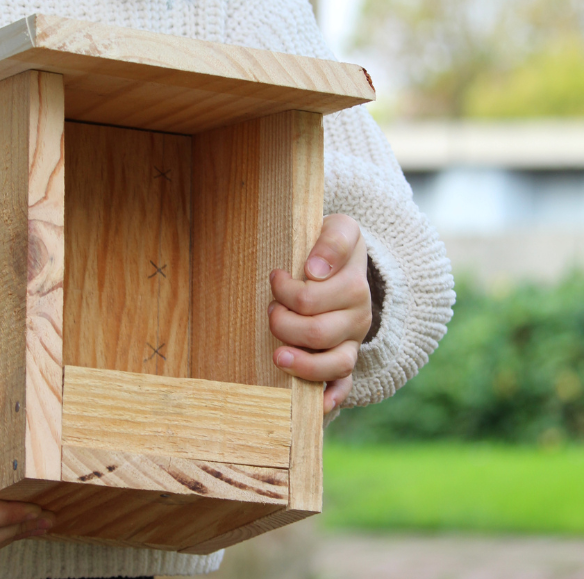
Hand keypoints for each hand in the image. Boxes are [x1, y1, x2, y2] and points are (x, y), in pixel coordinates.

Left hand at [268, 214, 371, 413]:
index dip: (289, 287)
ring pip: (335, 362)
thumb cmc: (327, 248)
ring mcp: (353, 338)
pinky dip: (332, 396)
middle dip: (284, 322)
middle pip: (319, 329)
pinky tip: (317, 404)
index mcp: (354, 279)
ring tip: (277, 353)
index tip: (277, 275)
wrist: (345, 264)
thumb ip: (331, 239)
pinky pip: (346, 384)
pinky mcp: (347, 358)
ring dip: (302, 362)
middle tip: (271, 310)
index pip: (315, 294)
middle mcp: (359, 311)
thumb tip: (315, 270)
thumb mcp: (337, 227)